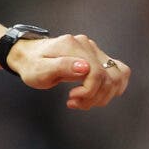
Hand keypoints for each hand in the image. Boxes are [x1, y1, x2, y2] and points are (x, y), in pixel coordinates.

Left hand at [9, 32, 131, 108]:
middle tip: (75, 103)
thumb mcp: (39, 70)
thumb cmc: (32, 65)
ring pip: (117, 76)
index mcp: (73, 46)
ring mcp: (94, 50)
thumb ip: (61, 67)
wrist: (29, 55)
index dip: (89, 91)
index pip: (96, 72)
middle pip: (109, 76)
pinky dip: (112, 88)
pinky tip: (96, 94)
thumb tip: (85, 67)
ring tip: (82, 100)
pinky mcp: (98, 57)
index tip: (71, 99)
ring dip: (103, 95)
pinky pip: (119, 72)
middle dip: (95, 97)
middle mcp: (87, 46)